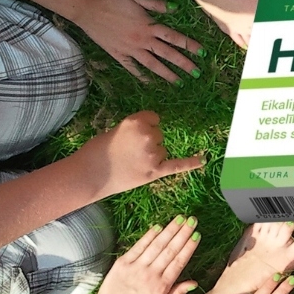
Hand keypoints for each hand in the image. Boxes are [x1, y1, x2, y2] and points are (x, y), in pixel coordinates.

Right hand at [70, 0, 202, 82]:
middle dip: (183, 64)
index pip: (174, 38)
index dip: (189, 45)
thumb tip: (175, 9)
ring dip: (167, 74)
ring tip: (179, 82)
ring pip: (152, 64)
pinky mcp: (118, 54)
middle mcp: (142, 40)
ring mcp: (130, 49)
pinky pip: (132, 68)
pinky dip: (141, 76)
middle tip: (196, 74)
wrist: (87, 8)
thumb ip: (156, 4)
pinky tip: (150, 82)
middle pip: (167, 54)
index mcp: (148, 26)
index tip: (202, 53)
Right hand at [75, 110, 203, 196]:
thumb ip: (137, 130)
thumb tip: (155, 133)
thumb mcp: (117, 130)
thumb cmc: (98, 150)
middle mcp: (148, 134)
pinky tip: (203, 160)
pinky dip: (192, 163)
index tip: (133, 135)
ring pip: (162, 150)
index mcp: (137, 120)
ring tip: (131, 162)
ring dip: (151, 156)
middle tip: (127, 152)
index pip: (154, 119)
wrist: (89, 174)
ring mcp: (153, 153)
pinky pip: (178, 165)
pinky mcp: (155, 171)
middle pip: (159, 135)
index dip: (145, 127)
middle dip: (147, 142)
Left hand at [95, 215, 200, 293]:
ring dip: (169, 230)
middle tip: (192, 220)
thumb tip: (194, 282)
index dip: (188, 247)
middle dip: (182, 233)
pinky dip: (149, 235)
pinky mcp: (124, 262)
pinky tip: (158, 226)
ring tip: (179, 218)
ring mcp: (137, 267)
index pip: (179, 262)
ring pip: (157, 245)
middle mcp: (151, 274)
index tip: (196, 234)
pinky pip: (139, 246)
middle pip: (170, 250)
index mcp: (162, 286)